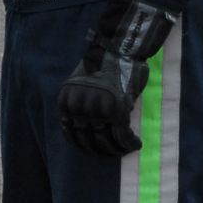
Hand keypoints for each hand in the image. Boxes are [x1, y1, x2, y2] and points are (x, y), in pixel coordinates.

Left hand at [58, 0, 176, 157]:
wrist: (118, 48)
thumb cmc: (103, 65)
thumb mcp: (82, 86)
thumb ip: (83, 106)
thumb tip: (91, 130)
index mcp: (66, 102)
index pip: (71, 134)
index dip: (83, 147)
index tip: (94, 151)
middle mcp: (79, 108)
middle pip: (89, 140)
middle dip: (102, 151)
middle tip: (112, 154)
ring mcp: (98, 110)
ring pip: (106, 141)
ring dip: (117, 150)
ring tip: (125, 150)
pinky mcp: (117, 110)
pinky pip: (123, 135)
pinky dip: (130, 143)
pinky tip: (136, 144)